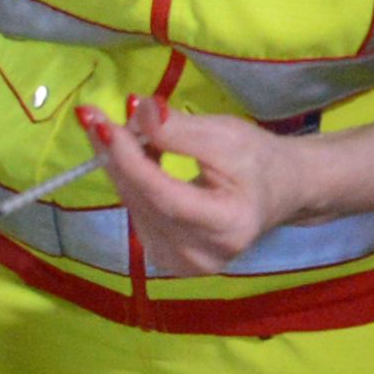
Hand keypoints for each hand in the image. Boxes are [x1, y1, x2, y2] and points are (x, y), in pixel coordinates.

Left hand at [83, 95, 304, 279]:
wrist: (280, 192)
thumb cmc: (259, 161)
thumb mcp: (227, 135)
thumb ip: (180, 129)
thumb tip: (135, 109)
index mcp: (228, 226)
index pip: (162, 194)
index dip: (128, 158)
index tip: (99, 122)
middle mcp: (202, 256)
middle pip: (142, 200)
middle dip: (115, 155)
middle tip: (94, 116)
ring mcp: (183, 265)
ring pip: (134, 206)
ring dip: (121, 167)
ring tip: (124, 131)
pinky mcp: (169, 261)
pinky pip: (138, 214)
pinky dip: (132, 183)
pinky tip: (137, 159)